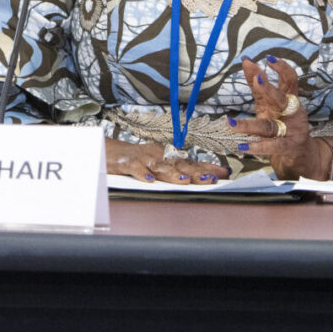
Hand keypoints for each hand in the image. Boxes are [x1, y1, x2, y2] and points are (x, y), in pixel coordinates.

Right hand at [106, 137, 230, 185]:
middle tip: (211, 178)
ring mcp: (142, 159)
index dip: (207, 167)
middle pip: (179, 164)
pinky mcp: (126, 163)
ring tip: (185, 180)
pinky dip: (143, 174)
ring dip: (173, 173)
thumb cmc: (136, 159)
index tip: (224, 172)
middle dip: (196, 171)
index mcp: (166, 156)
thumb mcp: (158, 161)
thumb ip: (177, 168)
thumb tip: (202, 175)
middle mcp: (157, 156)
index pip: (191, 162)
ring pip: (160, 167)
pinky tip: (151, 180)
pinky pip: (135, 168)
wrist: (108, 151)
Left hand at [231, 57, 327, 180]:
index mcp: (288, 100)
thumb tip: (246, 61)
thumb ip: (258, 85)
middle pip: (281, 99)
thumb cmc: (282, 124)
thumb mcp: (269, 104)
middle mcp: (292, 113)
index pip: (290, 80)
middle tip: (257, 80)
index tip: (268, 57)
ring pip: (269, 126)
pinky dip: (257, 147)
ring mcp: (291, 131)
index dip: (282, 68)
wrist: (302, 155)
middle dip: (269, 90)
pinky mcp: (288, 147)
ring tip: (230, 123)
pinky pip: (272, 146)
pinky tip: (243, 147)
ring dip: (249, 125)